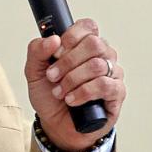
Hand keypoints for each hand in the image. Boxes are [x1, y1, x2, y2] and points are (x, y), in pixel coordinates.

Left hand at [24, 18, 125, 151]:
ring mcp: (112, 73)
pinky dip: (84, 92)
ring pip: (98, 65)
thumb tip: (53, 39)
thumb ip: (37, 50)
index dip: (71, 37)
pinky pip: (106, 85)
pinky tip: (72, 100)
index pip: (87, 26)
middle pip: (94, 44)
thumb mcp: (34, 71)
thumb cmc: (49, 95)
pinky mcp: (117, 93)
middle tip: (53, 76)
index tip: (56, 52)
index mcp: (84, 44)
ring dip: (73, 79)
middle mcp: (102, 55)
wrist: (56, 125)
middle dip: (68, 61)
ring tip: (60, 92)